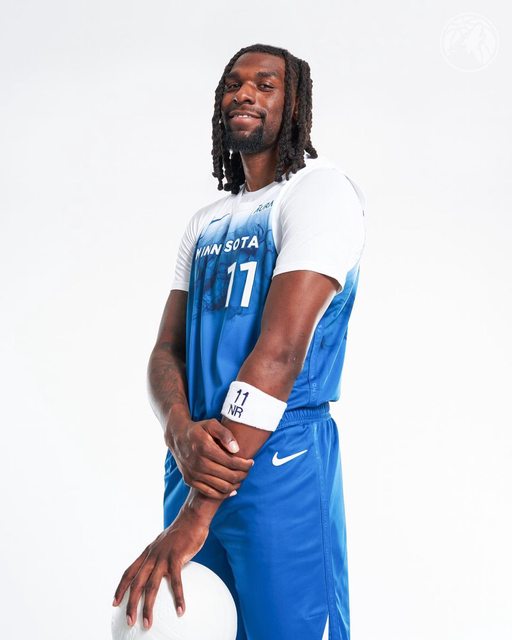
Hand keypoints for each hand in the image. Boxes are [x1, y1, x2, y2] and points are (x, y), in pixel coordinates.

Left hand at [112, 507, 208, 629]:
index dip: (120, 588)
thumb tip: (164, 573)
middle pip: (136, 583)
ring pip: (151, 586)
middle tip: (129, 622)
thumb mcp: (166, 545)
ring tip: (147, 623)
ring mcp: (163, 557)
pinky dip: (178, 597)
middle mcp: (151, 556)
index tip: (114, 603)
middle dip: (131, 604)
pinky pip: (176, 581)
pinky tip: (180, 610)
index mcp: (148, 553)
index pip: (129, 572)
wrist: (192, 517)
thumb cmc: (182, 532)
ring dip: (148, 607)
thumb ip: (162, 558)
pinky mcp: (176, 557)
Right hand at [168, 417, 253, 498]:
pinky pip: (210, 493)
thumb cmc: (198, 430)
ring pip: (221, 487)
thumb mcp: (211, 424)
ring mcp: (193, 474)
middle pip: (229, 476)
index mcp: (205, 448)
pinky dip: (223, 494)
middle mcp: (198, 463)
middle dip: (243, 474)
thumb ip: (225, 434)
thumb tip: (236, 449)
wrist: (177, 437)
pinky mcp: (190, 480)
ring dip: (235, 485)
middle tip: (248, 471)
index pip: (231, 462)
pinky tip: (231, 489)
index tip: (251, 462)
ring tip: (241, 478)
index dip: (245, 464)